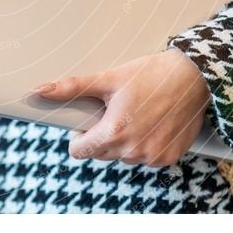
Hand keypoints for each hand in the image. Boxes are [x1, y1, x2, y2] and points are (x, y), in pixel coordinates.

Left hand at [32, 48, 210, 166]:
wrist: (194, 76)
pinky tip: (153, 122)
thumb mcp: (108, 78)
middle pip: (101, 153)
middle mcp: (132, 152)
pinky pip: (146, 157)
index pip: (79, 151)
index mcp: (114, 134)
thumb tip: (38, 90)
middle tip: (117, 110)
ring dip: (125, 140)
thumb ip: (72, 88)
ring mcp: (152, 157)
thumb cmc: (150, 74)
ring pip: (124, 156)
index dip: (81, 136)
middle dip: (103, 135)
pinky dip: (145, 144)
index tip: (92, 119)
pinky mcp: (168, 158)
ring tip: (137, 113)